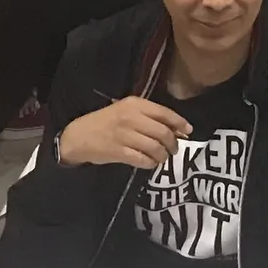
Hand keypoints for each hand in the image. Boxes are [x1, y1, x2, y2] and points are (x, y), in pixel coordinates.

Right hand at [59, 96, 190, 168]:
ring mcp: (124, 135)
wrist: (79, 136)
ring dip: (163, 155)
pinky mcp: (118, 152)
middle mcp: (131, 118)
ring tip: (162, 157)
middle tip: (174, 149)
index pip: (164, 113)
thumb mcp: (125, 110)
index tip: (188, 131)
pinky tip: (150, 163)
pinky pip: (143, 160)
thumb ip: (148, 116)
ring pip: (155, 147)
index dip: (180, 123)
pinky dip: (150, 163)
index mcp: (134, 104)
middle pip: (163, 132)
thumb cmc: (105, 121)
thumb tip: (177, 128)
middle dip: (173, 143)